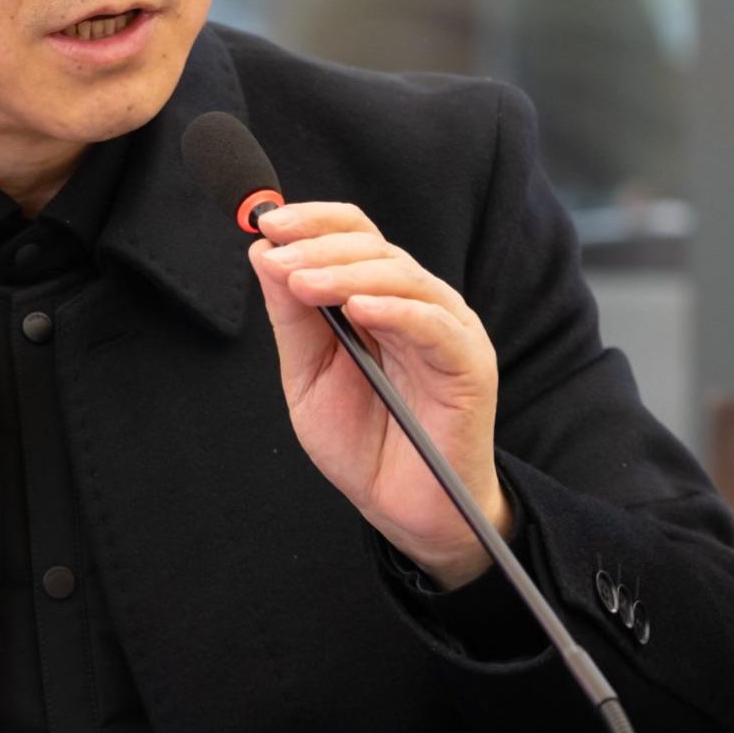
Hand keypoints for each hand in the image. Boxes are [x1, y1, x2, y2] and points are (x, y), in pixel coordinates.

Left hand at [244, 198, 510, 586]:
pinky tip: (359, 308)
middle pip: (375, 247)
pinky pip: (434, 324)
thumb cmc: (365, 445)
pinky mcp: (468, 362)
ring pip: (403, 275)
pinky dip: (396, 309)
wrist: (407, 511)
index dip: (313, 221)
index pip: (354, 236)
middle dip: (319, 247)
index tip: (267, 222)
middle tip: (278, 258)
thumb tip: (264, 253)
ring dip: (347, 273)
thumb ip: (293, 319)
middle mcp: (418, 303)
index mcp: (381, 299)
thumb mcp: (309, 378)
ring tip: (304, 282)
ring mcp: (447, 329)